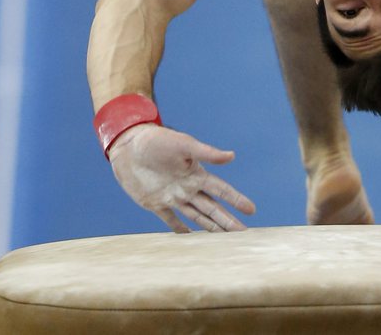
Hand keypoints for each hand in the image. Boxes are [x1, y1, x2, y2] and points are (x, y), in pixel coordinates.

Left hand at [108, 123, 255, 231]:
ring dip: (211, 227)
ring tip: (224, 240)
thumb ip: (207, 152)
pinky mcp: (155, 203)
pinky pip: (171, 220)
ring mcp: (172, 197)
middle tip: (244, 235)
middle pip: (213, 208)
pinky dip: (180, 229)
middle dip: (228, 221)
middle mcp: (188, 187)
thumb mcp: (183, 144)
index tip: (252, 210)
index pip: (221, 190)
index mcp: (196, 174)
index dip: (236, 200)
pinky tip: (189, 238)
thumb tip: (232, 156)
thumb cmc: (157, 140)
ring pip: (197, 216)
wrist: (128, 145)